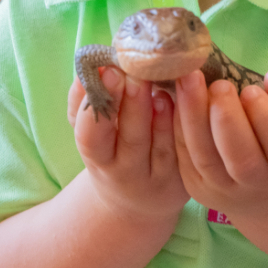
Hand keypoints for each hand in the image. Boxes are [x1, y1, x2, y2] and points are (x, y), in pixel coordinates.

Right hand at [67, 68, 187, 224]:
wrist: (137, 199)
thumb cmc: (110, 151)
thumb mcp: (91, 133)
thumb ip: (82, 103)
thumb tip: (85, 68)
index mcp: (99, 160)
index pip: (91, 137)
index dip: (96, 108)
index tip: (106, 71)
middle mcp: (128, 173)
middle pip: (131, 140)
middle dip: (132, 103)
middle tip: (136, 72)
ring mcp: (160, 177)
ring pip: (161, 146)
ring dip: (161, 114)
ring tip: (160, 85)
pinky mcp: (185, 178)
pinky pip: (184, 150)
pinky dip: (180, 126)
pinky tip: (181, 101)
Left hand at [172, 70, 267, 220]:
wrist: (264, 193)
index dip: (265, 117)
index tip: (251, 90)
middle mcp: (257, 184)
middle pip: (241, 158)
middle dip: (227, 118)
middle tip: (220, 85)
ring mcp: (223, 189)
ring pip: (206, 157)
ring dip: (193, 116)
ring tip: (189, 80)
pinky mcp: (196, 187)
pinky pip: (184, 156)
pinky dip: (178, 125)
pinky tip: (177, 98)